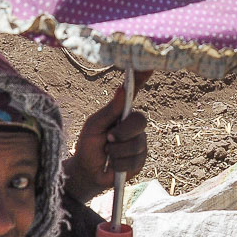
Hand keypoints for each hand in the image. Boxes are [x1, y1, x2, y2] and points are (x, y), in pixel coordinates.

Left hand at [66, 75, 149, 202]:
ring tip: (107, 154)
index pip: (135, 92)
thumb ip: (109, 110)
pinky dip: (118, 164)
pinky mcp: (141, 160)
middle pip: (139, 121)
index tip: (149, 65)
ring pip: (135, 144)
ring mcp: (140, 142)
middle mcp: (134, 125)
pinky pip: (134, 160)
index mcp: (122, 112)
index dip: (142, 78)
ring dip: (116, 152)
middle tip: (108, 139)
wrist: (88, 171)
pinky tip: (113, 165)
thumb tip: (122, 89)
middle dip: (122, 132)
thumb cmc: (89, 144)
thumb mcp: (94, 126)